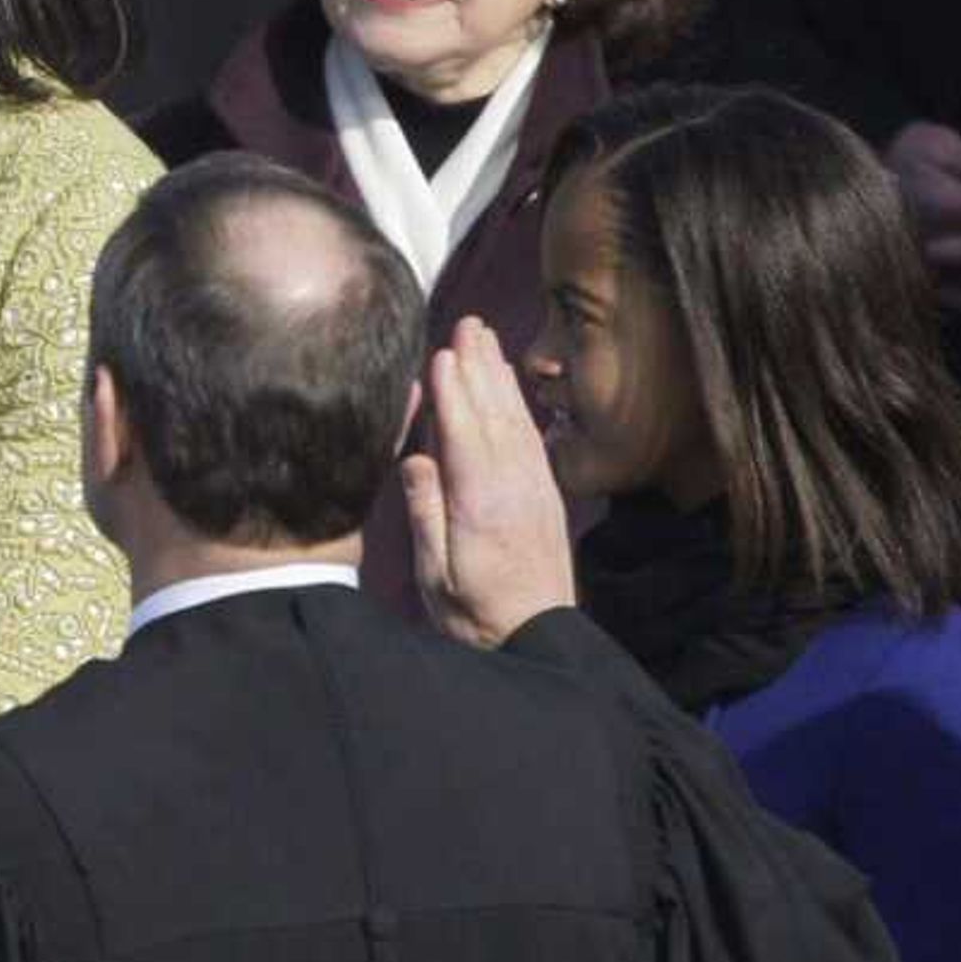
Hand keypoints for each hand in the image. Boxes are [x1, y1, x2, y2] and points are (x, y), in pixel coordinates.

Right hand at [399, 317, 579, 650]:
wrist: (534, 637)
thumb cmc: (473, 614)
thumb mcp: (435, 573)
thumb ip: (426, 513)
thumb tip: (415, 460)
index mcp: (479, 505)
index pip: (464, 434)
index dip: (452, 391)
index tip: (441, 352)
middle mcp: (513, 488)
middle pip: (494, 413)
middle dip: (480, 365)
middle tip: (469, 323)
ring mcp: (534, 488)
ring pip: (515, 419)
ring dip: (500, 376)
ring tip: (487, 339)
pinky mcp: (545, 495)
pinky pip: (530, 437)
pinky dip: (517, 404)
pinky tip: (508, 386)